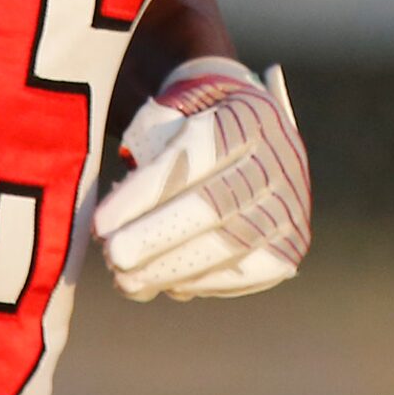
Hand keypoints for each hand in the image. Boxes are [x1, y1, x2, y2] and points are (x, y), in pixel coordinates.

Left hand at [93, 57, 311, 299]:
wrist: (246, 133)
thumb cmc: (190, 122)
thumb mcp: (168, 112)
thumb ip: (146, 145)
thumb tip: (117, 215)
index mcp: (250, 114)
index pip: (199, 153)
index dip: (148, 192)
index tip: (101, 223)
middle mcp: (281, 157)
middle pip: (219, 204)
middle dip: (159, 237)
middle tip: (113, 257)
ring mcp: (291, 204)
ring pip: (233, 245)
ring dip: (171, 269)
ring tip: (126, 280)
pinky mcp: (291, 243)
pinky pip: (247, 273)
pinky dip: (201, 283)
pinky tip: (165, 283)